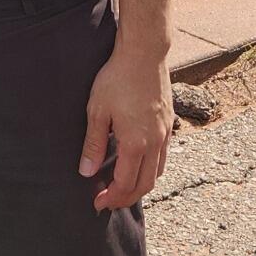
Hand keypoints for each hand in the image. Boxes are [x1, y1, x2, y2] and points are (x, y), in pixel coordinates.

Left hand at [79, 42, 173, 211]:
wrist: (144, 53)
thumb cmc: (118, 79)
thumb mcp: (97, 111)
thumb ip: (93, 144)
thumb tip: (86, 172)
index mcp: (136, 143)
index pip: (125, 184)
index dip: (111, 197)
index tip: (97, 202)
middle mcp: (155, 143)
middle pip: (144, 185)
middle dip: (125, 198)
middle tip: (107, 200)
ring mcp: (165, 134)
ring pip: (157, 173)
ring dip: (140, 185)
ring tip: (121, 185)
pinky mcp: (169, 124)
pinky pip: (163, 157)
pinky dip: (151, 169)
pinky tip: (137, 163)